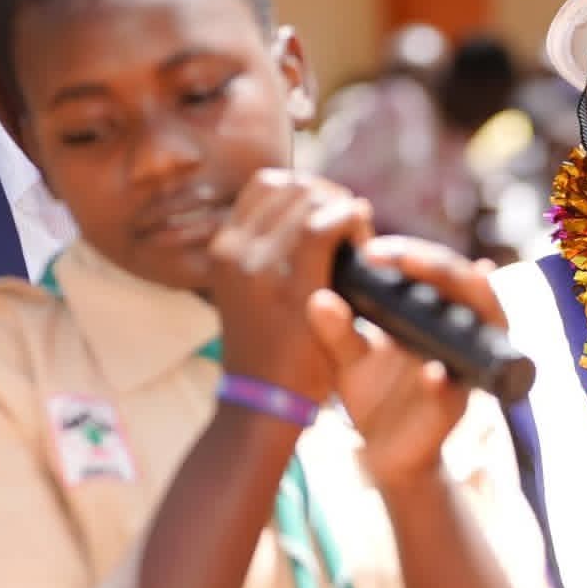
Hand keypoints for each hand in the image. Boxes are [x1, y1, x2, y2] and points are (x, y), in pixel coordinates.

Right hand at [207, 169, 369, 401]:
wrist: (263, 402)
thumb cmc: (271, 351)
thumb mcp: (253, 291)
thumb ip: (272, 252)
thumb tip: (314, 212)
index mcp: (222, 247)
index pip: (266, 185)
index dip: (305, 188)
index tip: (331, 212)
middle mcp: (233, 249)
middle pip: (289, 185)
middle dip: (328, 195)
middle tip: (352, 224)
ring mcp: (258, 264)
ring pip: (308, 199)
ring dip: (342, 208)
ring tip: (360, 237)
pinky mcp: (291, 285)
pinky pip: (324, 227)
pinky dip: (351, 220)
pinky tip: (364, 232)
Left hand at [306, 235, 504, 491]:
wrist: (383, 450)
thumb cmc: (372, 390)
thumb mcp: (347, 355)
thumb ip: (335, 327)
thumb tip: (318, 297)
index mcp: (435, 311)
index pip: (435, 267)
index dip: (409, 253)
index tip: (372, 251)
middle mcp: (460, 332)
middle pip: (467, 284)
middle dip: (439, 267)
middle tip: (402, 258)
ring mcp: (465, 367)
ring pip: (486, 326)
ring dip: (469, 303)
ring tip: (440, 289)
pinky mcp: (458, 406)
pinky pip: (456, 391)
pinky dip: (444, 382)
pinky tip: (432, 372)